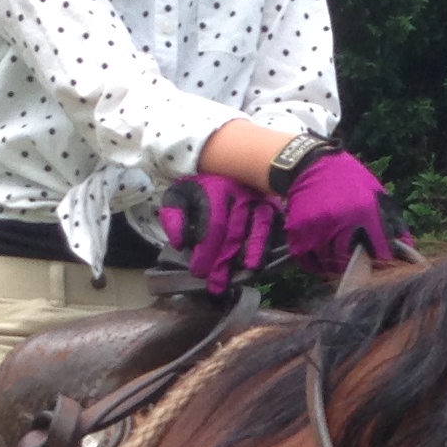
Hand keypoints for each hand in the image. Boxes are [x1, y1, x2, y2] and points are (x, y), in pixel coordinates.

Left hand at [157, 170, 280, 293]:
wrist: (221, 159)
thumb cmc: (198, 184)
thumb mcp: (178, 194)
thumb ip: (174, 217)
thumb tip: (181, 243)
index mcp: (215, 191)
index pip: (212, 227)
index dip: (206, 253)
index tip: (199, 273)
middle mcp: (240, 195)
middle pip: (234, 233)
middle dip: (225, 262)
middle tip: (217, 287)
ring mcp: (258, 198)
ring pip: (257, 228)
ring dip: (253, 253)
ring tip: (247, 275)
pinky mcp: (271, 204)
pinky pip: (272, 225)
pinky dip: (268, 242)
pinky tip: (263, 260)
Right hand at [276, 149, 408, 276]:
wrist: (310, 165)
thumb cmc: (349, 180)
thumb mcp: (377, 194)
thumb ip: (393, 224)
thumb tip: (406, 251)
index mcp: (363, 212)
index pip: (380, 254)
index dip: (383, 262)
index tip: (382, 262)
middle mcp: (338, 223)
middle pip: (353, 264)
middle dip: (359, 265)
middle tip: (360, 259)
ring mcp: (315, 231)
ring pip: (330, 266)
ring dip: (337, 263)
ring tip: (339, 249)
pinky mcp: (297, 235)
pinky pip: (310, 264)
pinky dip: (317, 263)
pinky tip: (323, 249)